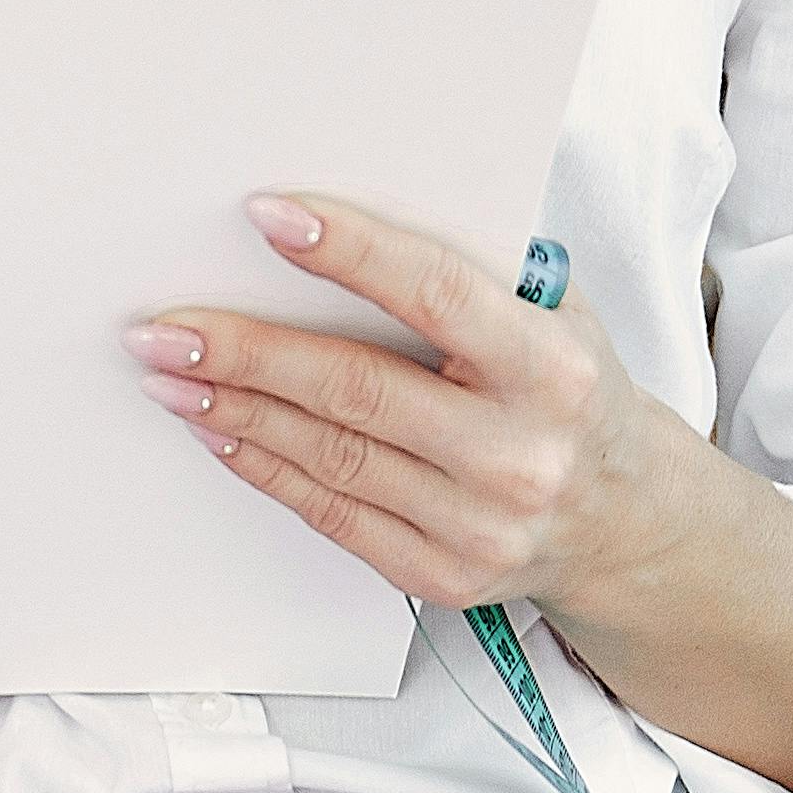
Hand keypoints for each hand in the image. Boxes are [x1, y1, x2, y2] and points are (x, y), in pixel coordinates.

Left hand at [129, 190, 792, 792]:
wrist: (628, 521)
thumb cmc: (572, 392)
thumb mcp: (557, 316)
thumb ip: (475, 270)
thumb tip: (346, 216)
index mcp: (549, 367)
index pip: (433, 294)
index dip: (348, 251)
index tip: (265, 215)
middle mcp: (517, 452)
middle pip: (355, 389)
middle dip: (246, 352)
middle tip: (164, 325)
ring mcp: (479, 525)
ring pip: (330, 456)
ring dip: (235, 411)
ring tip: (168, 374)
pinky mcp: (444, 577)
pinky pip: (332, 515)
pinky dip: (265, 468)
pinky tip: (219, 431)